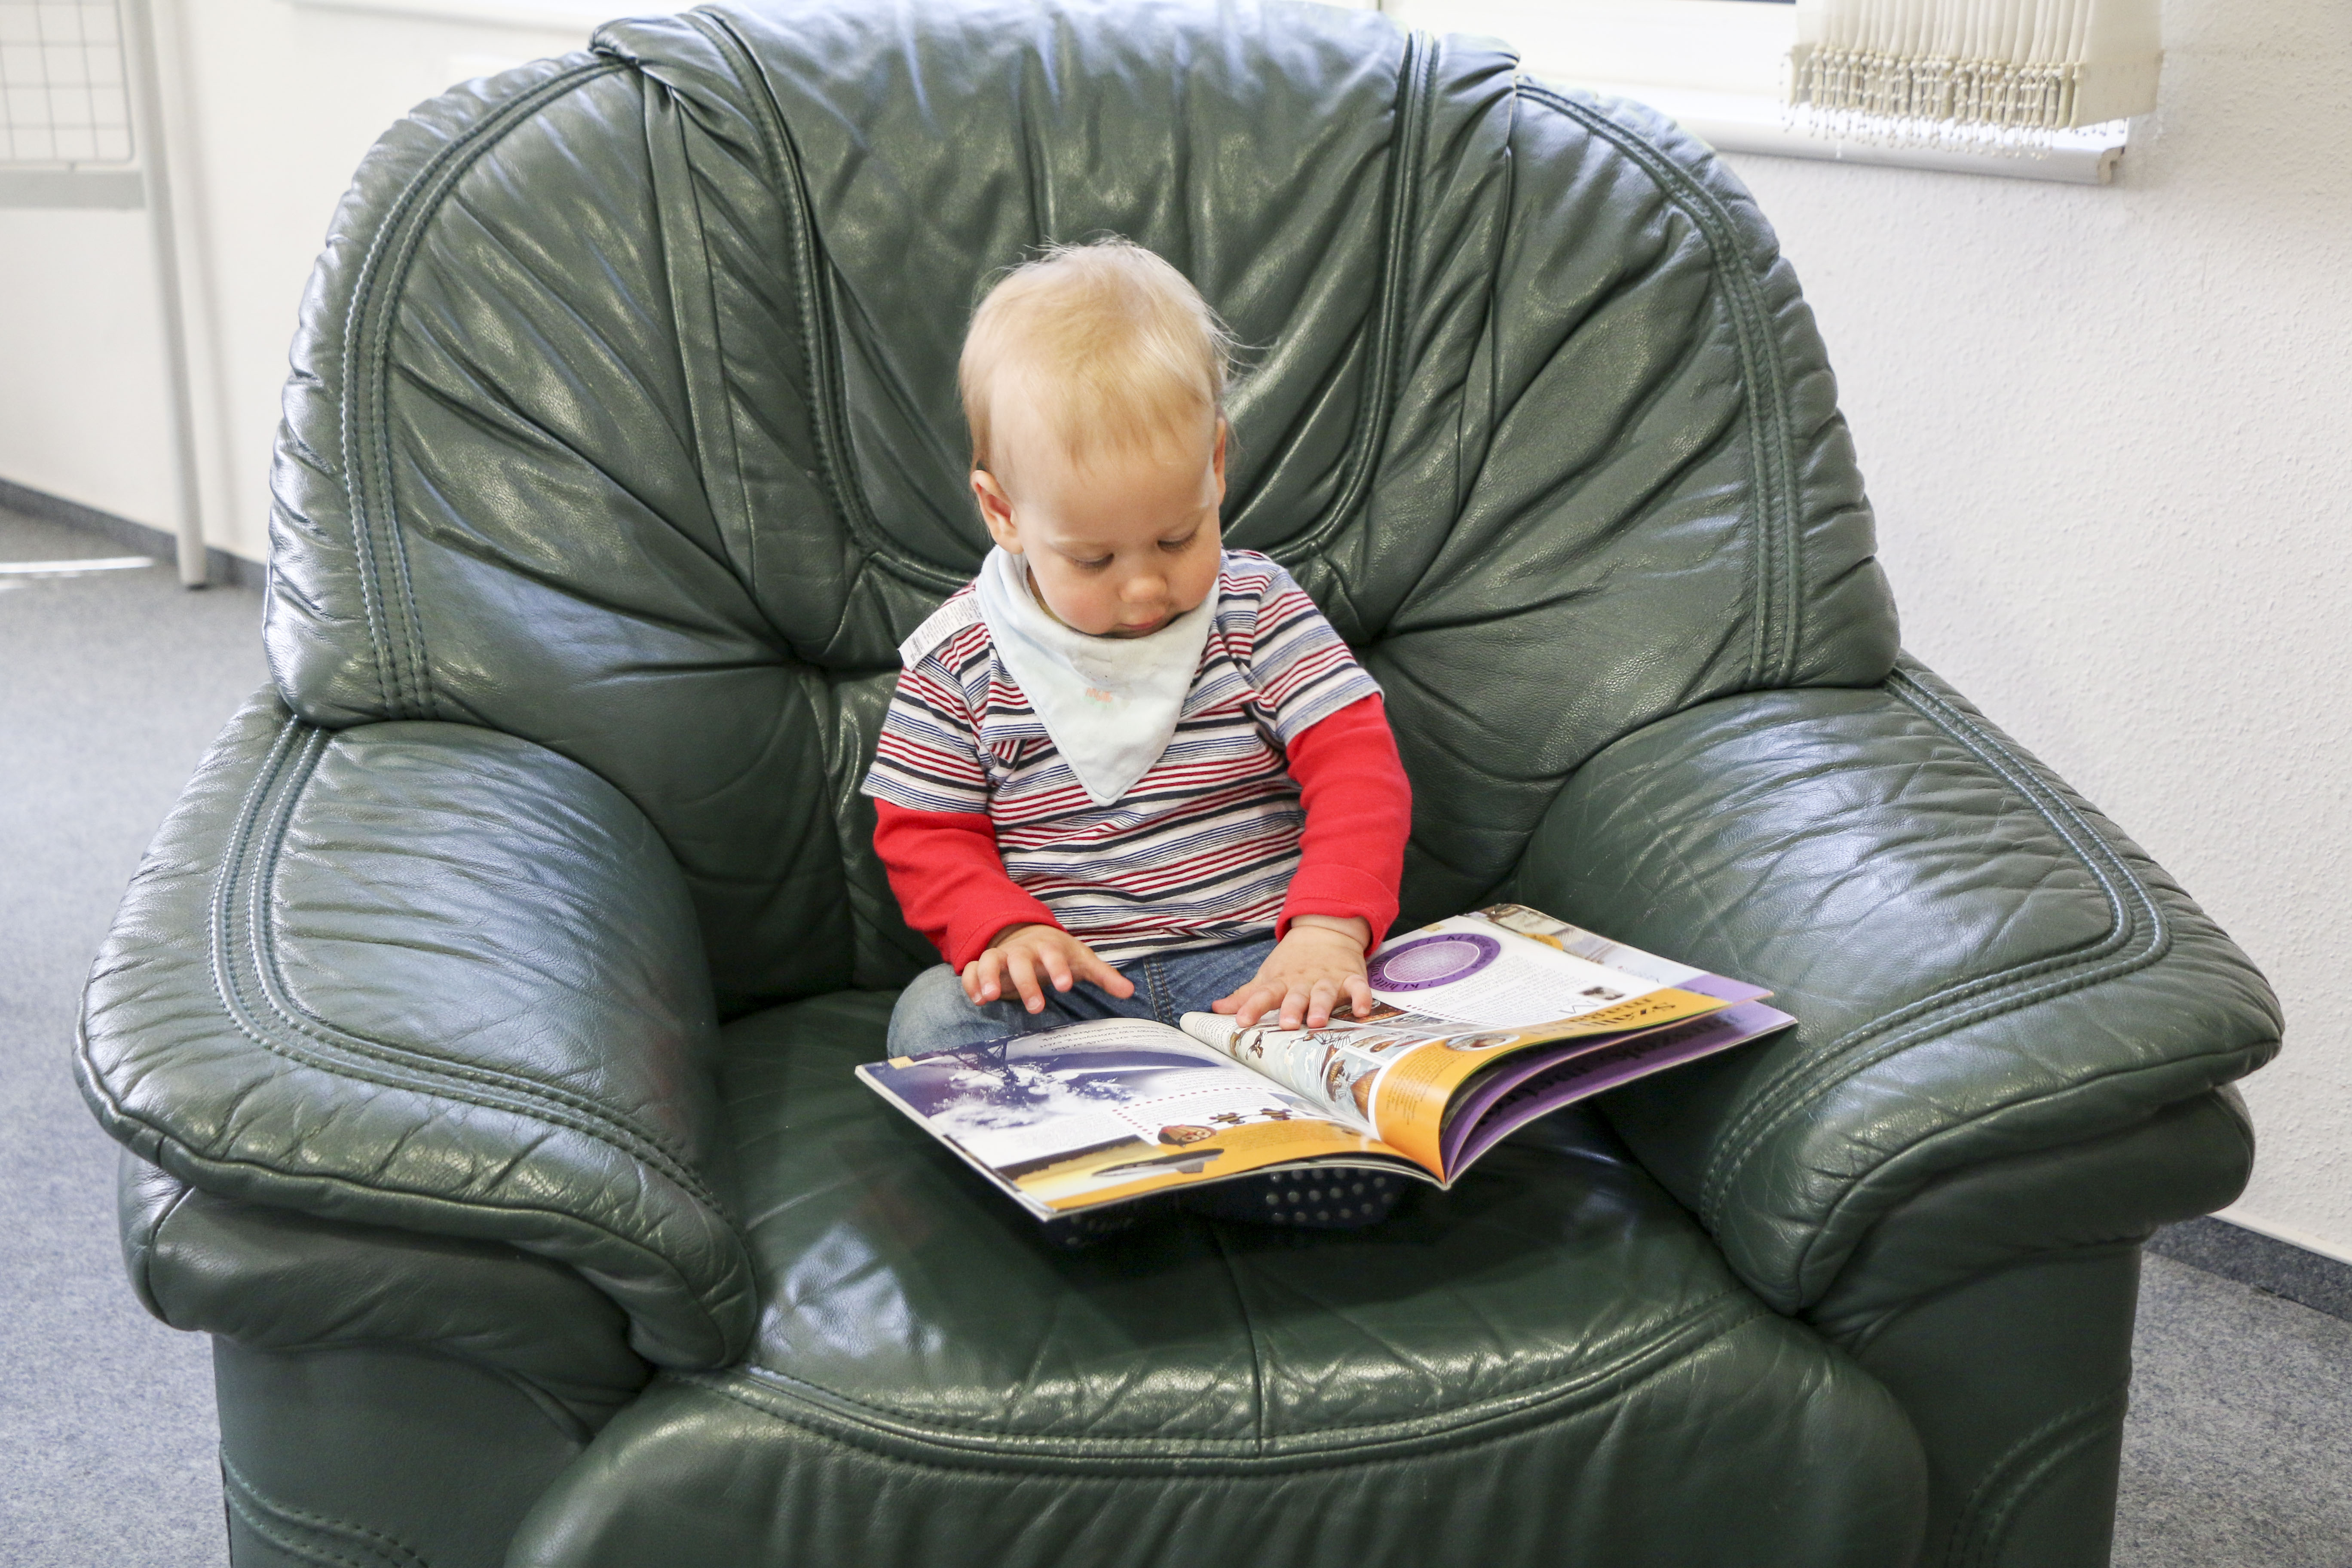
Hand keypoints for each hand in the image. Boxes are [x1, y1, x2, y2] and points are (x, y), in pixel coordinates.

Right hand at [963, 924, 1134, 1013]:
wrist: (1029, 935)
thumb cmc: (1059, 953)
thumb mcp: (1082, 960)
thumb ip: (1104, 976)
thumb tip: (1130, 991)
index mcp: (1049, 946)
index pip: (1054, 955)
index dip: (1058, 969)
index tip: (1066, 986)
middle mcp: (1023, 950)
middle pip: (1020, 961)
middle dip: (1026, 983)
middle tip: (1036, 1008)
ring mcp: (1002, 956)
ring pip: (989, 960)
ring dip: (988, 977)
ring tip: (990, 998)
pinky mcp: (985, 965)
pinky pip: (971, 970)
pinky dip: (971, 982)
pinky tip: (977, 1001)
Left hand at [1211, 916, 1373, 1029]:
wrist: (1324, 930)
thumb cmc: (1291, 962)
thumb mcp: (1268, 976)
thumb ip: (1246, 996)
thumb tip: (1215, 1009)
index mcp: (1280, 981)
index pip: (1263, 993)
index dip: (1252, 1007)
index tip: (1241, 1021)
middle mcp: (1302, 981)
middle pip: (1295, 995)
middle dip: (1290, 1009)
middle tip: (1286, 1024)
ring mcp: (1327, 978)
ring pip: (1323, 992)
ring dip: (1321, 1005)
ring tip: (1317, 1020)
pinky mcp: (1349, 977)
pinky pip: (1357, 987)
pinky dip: (1362, 997)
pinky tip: (1363, 1010)